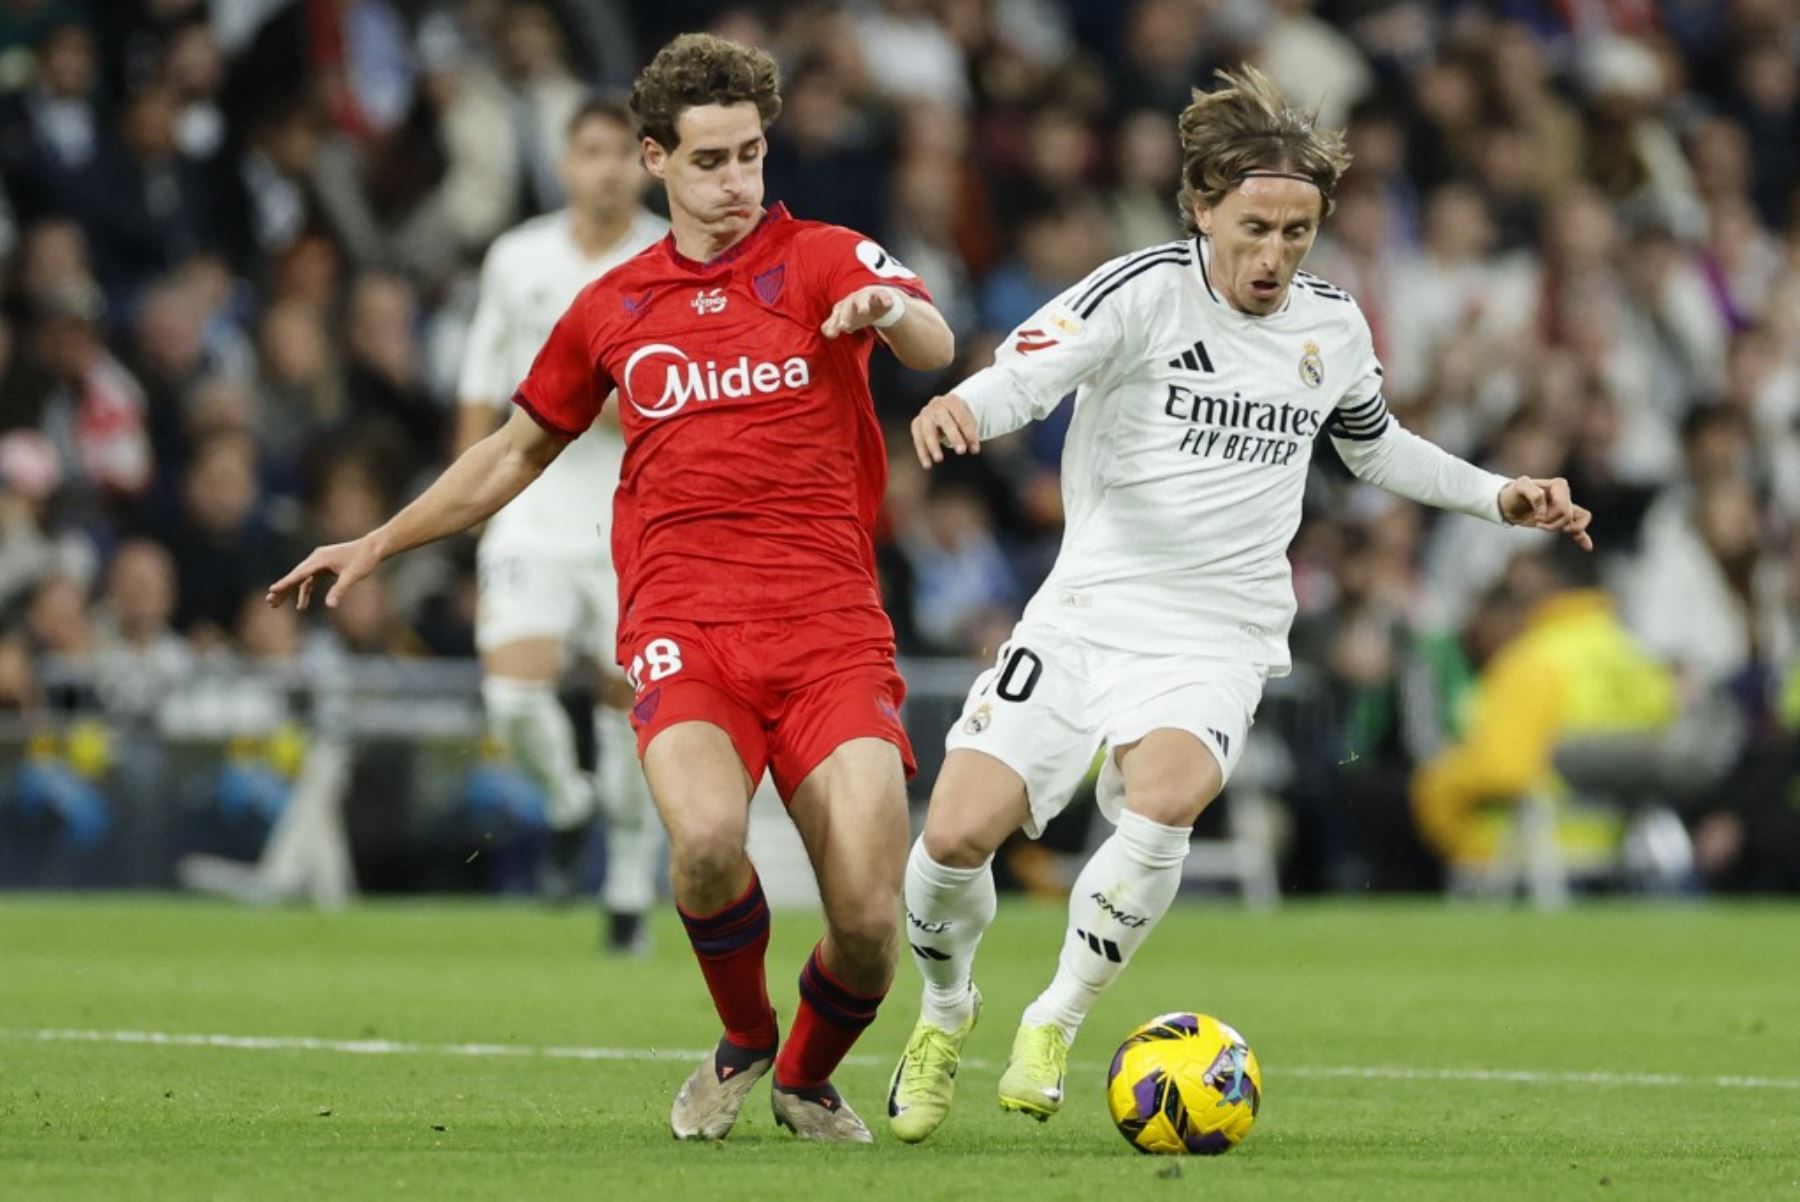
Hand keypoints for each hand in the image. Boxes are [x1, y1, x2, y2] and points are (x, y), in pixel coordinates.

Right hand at [265, 536, 382, 610]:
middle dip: (283, 589)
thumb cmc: (364, 560)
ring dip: (291, 591)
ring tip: (277, 605)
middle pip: (296, 576)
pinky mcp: (323, 565)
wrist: (372, 548)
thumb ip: (340, 590)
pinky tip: (301, 604)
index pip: (299, 573)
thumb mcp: (352, 576)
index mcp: (320, 559)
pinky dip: (305, 590)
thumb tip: (330, 605)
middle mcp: (316, 558)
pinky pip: (310, 579)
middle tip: (270, 602)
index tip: (272, 590)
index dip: (285, 583)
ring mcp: (319, 561)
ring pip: (301, 578)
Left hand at [821, 285, 901, 337]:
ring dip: (862, 304)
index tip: (832, 335)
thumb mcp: (845, 319)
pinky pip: (882, 295)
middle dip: (845, 316)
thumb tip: (828, 333)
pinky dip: (885, 299)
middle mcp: (853, 299)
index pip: (837, 315)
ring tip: (864, 311)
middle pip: (847, 306)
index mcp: (843, 306)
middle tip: (843, 327)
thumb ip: (833, 326)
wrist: (876, 300)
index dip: (833, 324)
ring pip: (863, 298)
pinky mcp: (880, 294)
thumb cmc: (856, 311)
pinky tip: (888, 304)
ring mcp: (867, 295)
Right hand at [910, 392, 979, 467]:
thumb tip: (974, 449)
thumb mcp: (966, 422)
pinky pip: (918, 439)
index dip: (969, 434)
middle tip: (961, 451)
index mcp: (952, 400)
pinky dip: (922, 453)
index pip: (962, 418)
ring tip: (939, 459)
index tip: (975, 449)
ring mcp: (925, 413)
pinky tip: (927, 465)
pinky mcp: (916, 423)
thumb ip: (970, 435)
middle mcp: (937, 404)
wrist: (942, 408)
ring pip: (928, 431)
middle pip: (945, 422)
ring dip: (933, 445)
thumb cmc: (958, 418)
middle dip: (954, 437)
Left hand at [1499, 476, 1593, 550]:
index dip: (1549, 514)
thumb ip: (1534, 494)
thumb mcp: (1520, 486)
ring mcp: (1564, 509)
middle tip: (1537, 521)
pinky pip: (1577, 530)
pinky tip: (1588, 547)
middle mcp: (1565, 496)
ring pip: (1578, 522)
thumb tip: (1544, 512)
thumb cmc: (1514, 492)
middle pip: (1568, 516)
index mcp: (1559, 485)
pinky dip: (1583, 538)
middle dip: (1552, 522)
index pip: (1564, 506)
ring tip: (1544, 527)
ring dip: (1560, 528)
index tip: (1536, 514)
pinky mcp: (1560, 521)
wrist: (1508, 503)